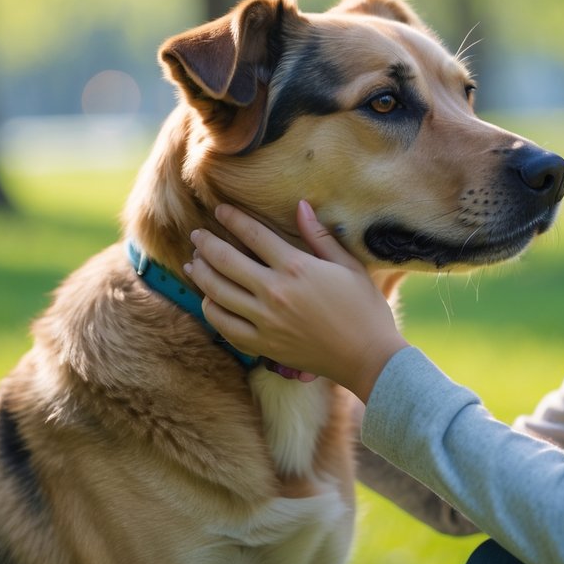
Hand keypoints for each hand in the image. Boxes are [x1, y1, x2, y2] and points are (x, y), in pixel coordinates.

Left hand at [184, 200, 407, 401]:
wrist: (368, 357)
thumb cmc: (365, 309)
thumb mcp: (349, 266)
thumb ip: (320, 236)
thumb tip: (301, 206)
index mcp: (296, 268)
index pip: (253, 235)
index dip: (233, 219)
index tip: (219, 210)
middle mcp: (274, 293)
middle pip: (225, 261)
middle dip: (206, 244)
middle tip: (196, 235)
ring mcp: (265, 321)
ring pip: (217, 293)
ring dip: (201, 274)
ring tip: (194, 263)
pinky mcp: (263, 345)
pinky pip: (224, 326)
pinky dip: (211, 310)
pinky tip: (208, 300)